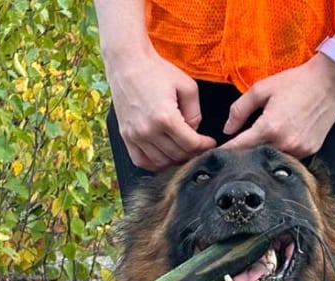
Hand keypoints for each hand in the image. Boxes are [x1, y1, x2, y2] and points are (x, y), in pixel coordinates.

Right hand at [106, 51, 216, 170]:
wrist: (128, 63)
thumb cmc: (156, 71)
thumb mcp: (187, 86)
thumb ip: (195, 113)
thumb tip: (194, 131)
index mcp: (166, 117)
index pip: (190, 144)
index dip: (204, 146)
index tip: (210, 143)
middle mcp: (148, 130)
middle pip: (177, 155)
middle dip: (192, 153)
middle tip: (199, 147)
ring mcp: (134, 135)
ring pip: (161, 162)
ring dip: (175, 159)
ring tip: (182, 150)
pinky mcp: (125, 136)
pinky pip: (141, 161)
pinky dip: (154, 163)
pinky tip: (164, 156)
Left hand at [220, 55, 334, 157]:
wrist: (330, 82)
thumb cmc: (296, 82)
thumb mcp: (261, 89)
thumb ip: (239, 110)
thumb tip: (227, 129)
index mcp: (270, 127)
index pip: (240, 147)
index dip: (226, 151)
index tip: (215, 155)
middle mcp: (285, 143)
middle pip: (255, 156)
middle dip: (243, 155)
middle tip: (232, 153)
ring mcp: (300, 150)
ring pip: (272, 160)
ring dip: (261, 156)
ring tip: (253, 150)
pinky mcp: (310, 151)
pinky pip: (288, 158)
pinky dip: (279, 154)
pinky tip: (275, 145)